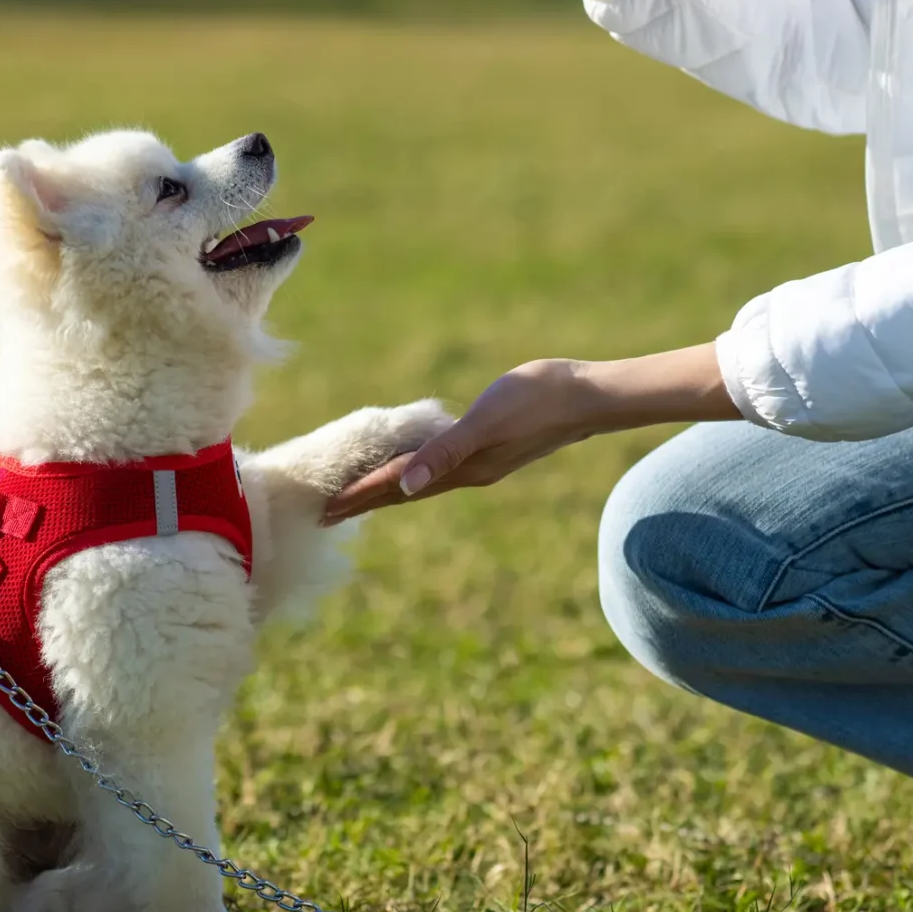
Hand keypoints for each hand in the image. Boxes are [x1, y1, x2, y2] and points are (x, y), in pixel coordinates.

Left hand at [323, 359, 597, 522]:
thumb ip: (445, 453)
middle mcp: (467, 473)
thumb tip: (406, 485)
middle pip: (402, 492)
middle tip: (324, 515)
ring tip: (356, 497)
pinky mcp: (490, 449)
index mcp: (462, 470)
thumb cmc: (538, 400)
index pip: (396, 487)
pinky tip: (410, 465)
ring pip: (420, 481)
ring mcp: (480, 464)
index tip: (324, 510)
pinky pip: (439, 466)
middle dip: (363, 501)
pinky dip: (415, 470)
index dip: (358, 496)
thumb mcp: (486, 422)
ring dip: (386, 490)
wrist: (588, 396)